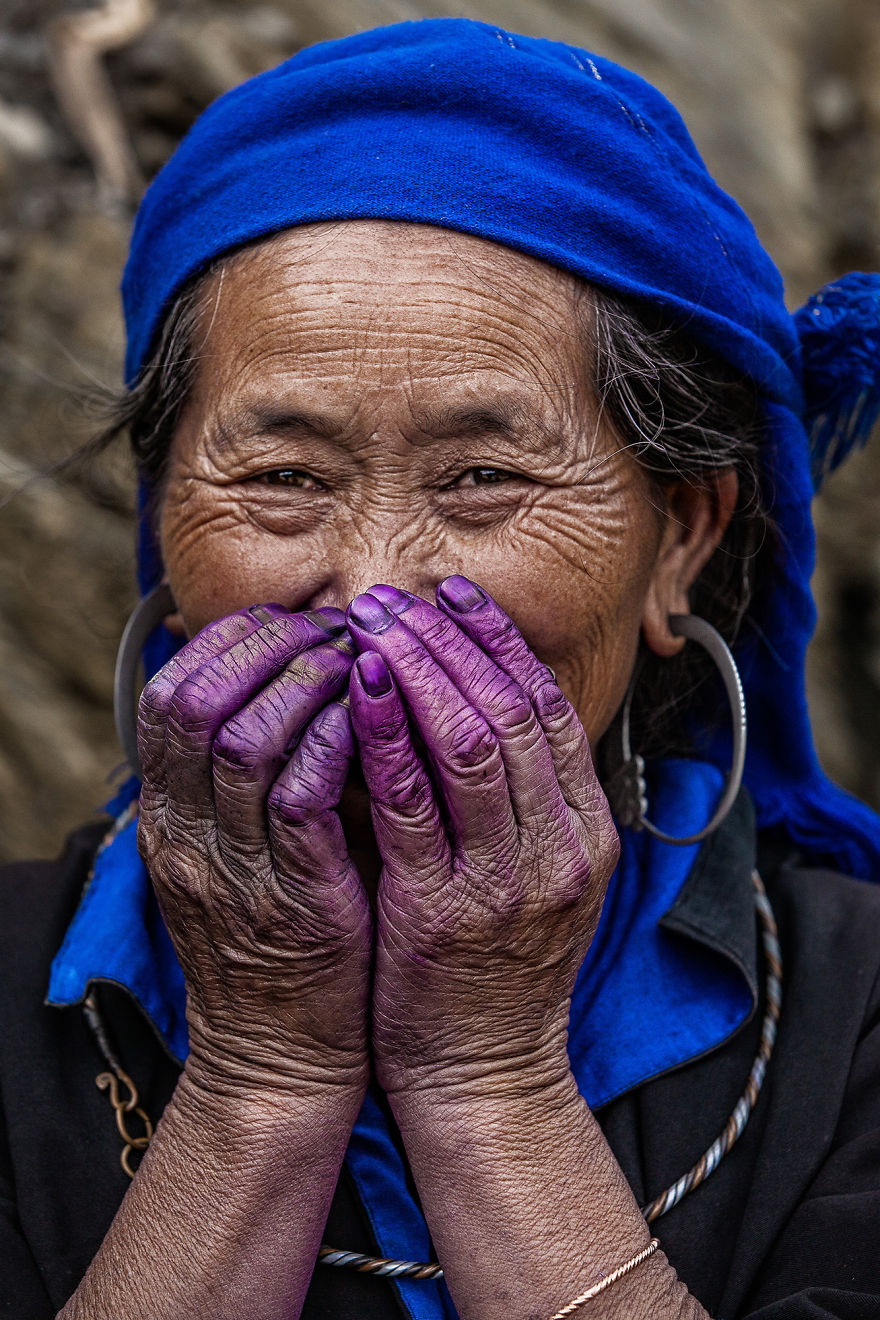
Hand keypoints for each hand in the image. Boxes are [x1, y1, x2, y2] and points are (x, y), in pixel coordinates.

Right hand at [136, 603, 372, 1100]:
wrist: (279, 1058)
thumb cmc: (276, 935)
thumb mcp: (235, 852)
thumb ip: (247, 777)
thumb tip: (288, 681)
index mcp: (168, 820)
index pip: (169, 698)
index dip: (228, 645)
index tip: (289, 621)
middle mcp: (186, 839)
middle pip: (197, 705)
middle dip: (267, 650)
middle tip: (334, 630)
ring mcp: (234, 872)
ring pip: (244, 742)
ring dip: (304, 686)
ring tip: (358, 661)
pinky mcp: (292, 902)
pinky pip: (301, 802)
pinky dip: (335, 746)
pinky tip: (374, 718)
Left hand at [345, 578, 619, 1101]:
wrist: (485, 1076)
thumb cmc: (496, 967)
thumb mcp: (535, 875)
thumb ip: (521, 798)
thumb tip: (475, 701)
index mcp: (587, 831)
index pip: (552, 709)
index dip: (501, 642)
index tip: (456, 594)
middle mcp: (562, 846)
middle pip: (516, 709)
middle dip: (455, 639)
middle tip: (400, 594)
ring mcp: (510, 880)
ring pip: (476, 740)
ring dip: (422, 669)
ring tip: (374, 622)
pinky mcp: (445, 911)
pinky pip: (416, 803)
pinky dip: (391, 737)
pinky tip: (362, 690)